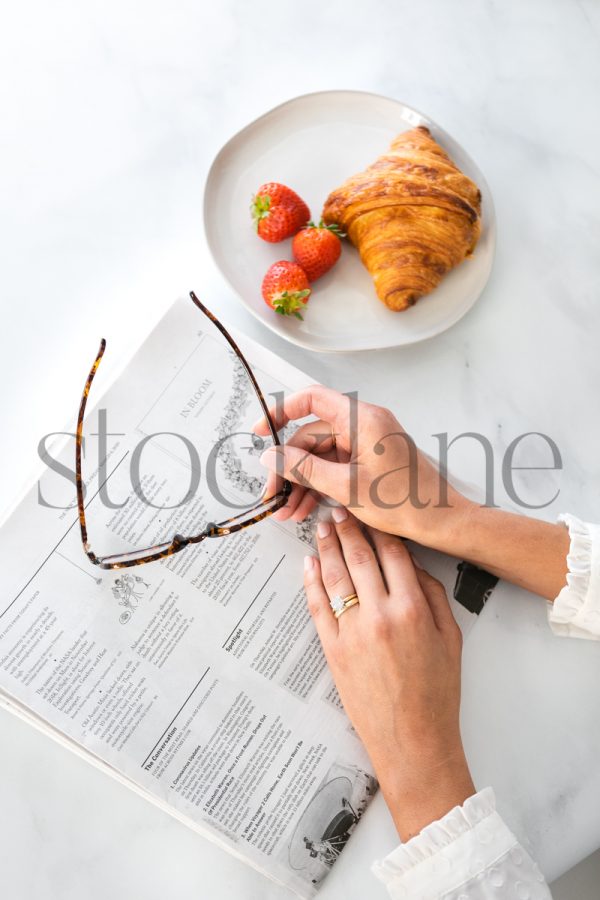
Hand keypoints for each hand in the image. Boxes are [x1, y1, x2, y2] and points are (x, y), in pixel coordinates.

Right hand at [254, 385, 472, 549]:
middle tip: (273, 494)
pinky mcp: (369, 460)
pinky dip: (319, 486)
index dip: (282, 411)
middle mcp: (364, 425)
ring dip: (301, 482)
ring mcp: (367, 443)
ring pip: (320, 456)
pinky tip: (305, 509)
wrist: (441, 521)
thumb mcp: (345, 487)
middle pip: (312, 435)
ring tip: (287, 511)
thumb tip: (271, 456)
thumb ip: (303, 468)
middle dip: (289, 467)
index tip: (261, 432)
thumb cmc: (405, 502)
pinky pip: (335, 467)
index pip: (312, 399)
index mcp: (362, 420)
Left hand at [303, 507, 474, 840]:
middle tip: (338, 510)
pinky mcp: (333, 650)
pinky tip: (309, 564)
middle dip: (348, 529)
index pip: (393, 554)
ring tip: (321, 528)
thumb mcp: (450, 638)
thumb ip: (433, 596)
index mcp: (413, 608)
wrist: (412, 739)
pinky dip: (311, 582)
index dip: (380, 529)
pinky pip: (318, 608)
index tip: (371, 513)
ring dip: (327, 548)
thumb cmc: (436, 693)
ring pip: (335, 577)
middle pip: (360, 558)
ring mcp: (352, 632)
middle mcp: (381, 614)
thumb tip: (413, 566)